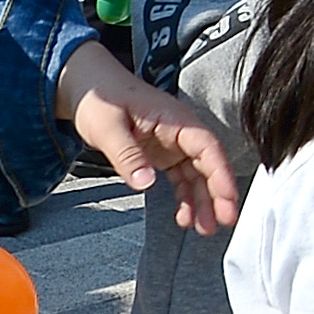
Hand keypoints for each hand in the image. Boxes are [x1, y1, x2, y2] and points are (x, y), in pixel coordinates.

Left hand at [58, 45, 241, 231]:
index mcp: (175, 119)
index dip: (220, 175)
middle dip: (218, 193)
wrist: (86, 85)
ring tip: (204, 228)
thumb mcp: (108, 127)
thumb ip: (127, 155)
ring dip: (203, 200)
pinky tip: (183, 215)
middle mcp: (180, 131)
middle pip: (209, 163)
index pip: (207, 147)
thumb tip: (146, 183)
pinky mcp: (163, 152)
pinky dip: (185, 197)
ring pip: (198, 174)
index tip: (226, 199)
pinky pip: (182, 177)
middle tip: (222, 221)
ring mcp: (173, 142)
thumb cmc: (99, 96)